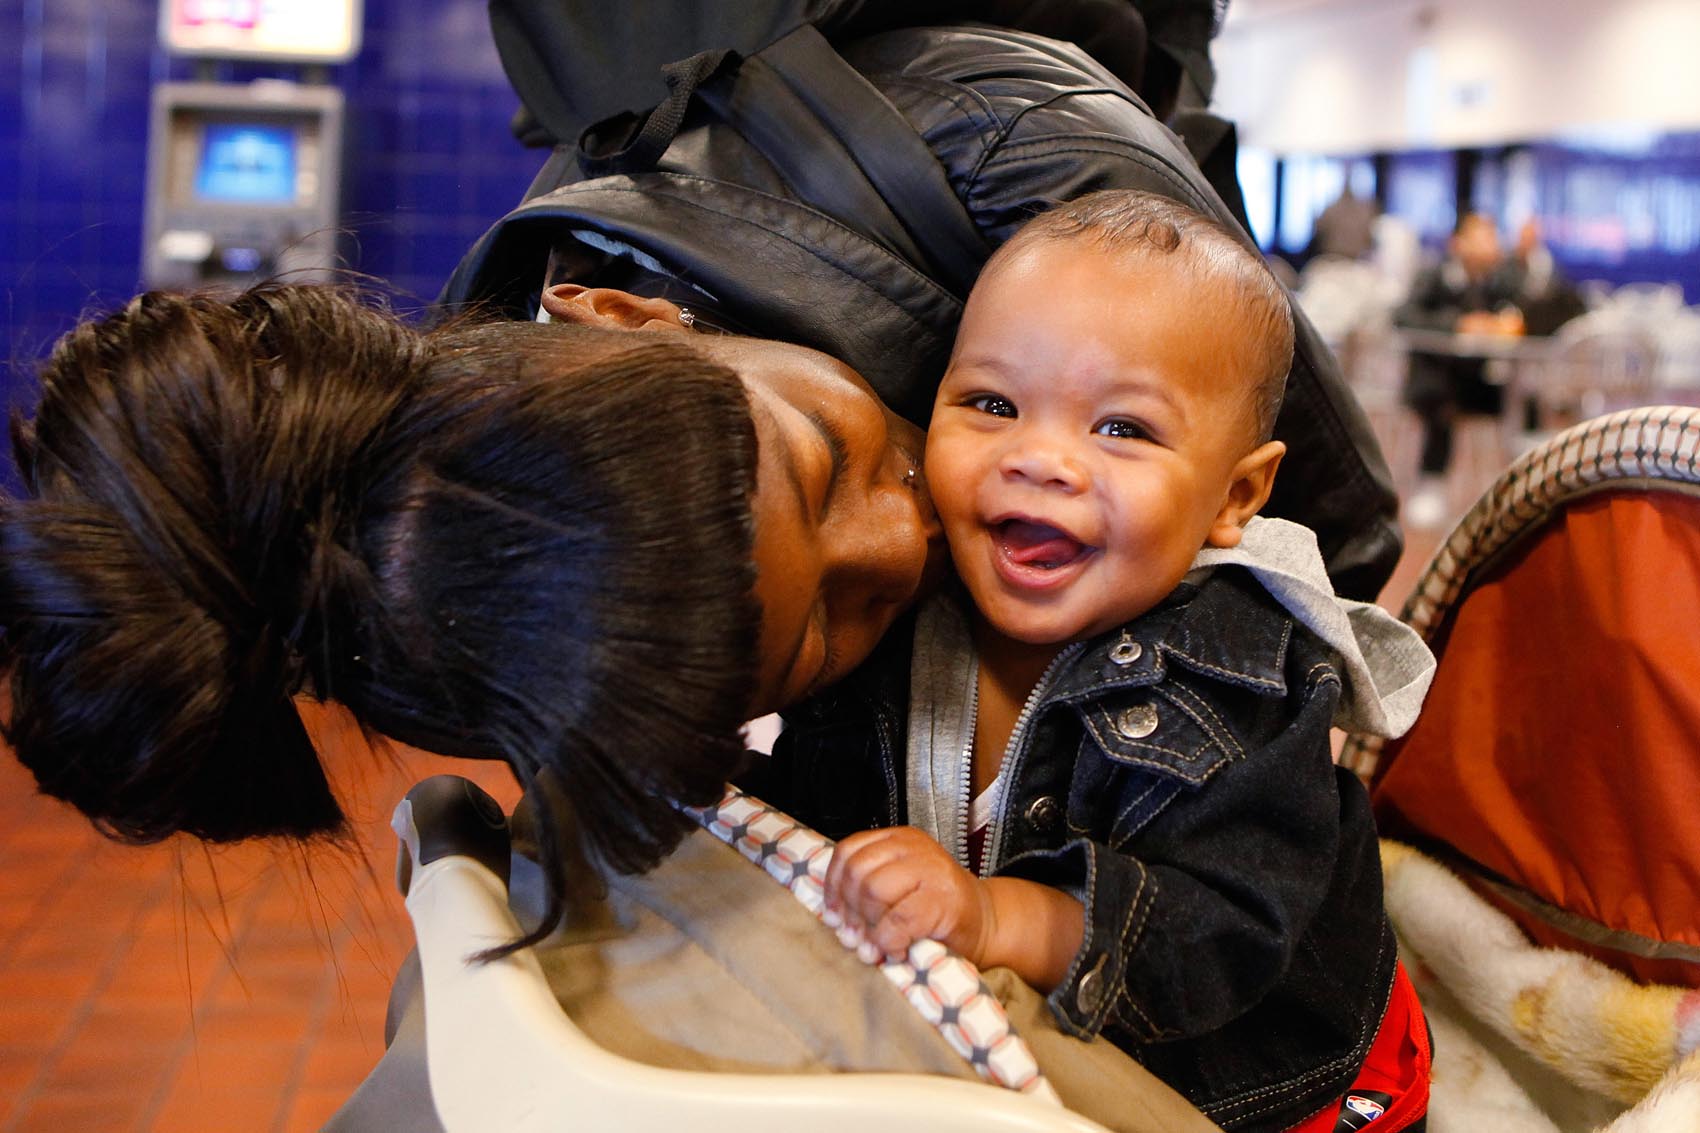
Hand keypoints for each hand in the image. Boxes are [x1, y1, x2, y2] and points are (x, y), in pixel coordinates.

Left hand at [824, 826, 991, 963]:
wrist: (987, 923)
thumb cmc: (937, 911)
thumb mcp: (900, 886)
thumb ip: (868, 889)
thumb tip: (832, 916)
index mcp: (899, 841)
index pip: (849, 851)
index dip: (833, 886)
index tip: (833, 914)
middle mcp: (915, 848)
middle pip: (858, 872)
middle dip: (850, 911)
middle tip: (855, 937)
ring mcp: (932, 871)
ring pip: (874, 890)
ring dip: (868, 927)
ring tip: (875, 946)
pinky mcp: (944, 900)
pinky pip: (898, 919)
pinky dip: (888, 941)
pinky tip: (895, 950)